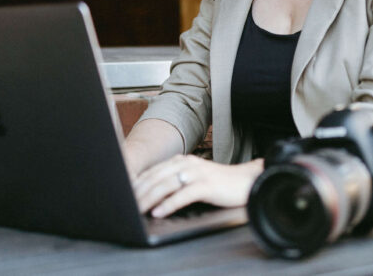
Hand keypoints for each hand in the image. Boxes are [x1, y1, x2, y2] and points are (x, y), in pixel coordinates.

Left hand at [133, 154, 263, 217]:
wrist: (248, 182)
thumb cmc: (220, 184)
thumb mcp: (196, 178)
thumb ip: (178, 181)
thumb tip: (155, 194)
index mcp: (183, 160)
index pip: (154, 171)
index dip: (138, 183)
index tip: (125, 194)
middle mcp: (188, 163)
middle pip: (157, 177)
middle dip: (139, 191)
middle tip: (126, 204)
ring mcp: (198, 173)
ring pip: (166, 184)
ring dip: (149, 198)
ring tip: (137, 209)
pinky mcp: (207, 185)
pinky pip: (183, 195)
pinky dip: (168, 204)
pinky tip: (159, 212)